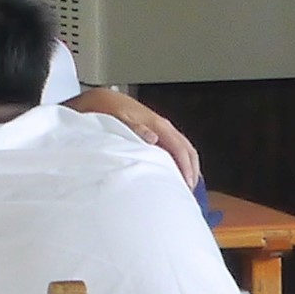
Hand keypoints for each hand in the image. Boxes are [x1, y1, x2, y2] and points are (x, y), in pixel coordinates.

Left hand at [70, 85, 201, 189]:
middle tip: (188, 193)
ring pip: (185, 149)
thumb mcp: (119, 120)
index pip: (180, 148)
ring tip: (185, 187)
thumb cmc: (110, 112)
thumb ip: (135, 129)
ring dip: (189, 167)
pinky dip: (182, 162)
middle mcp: (164, 127)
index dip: (186, 168)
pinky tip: (177, 174)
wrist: (103, 100)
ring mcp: (162, 130)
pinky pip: (177, 148)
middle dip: (192, 171)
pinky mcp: (158, 133)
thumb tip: (153, 138)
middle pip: (188, 150)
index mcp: (158, 124)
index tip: (186, 186)